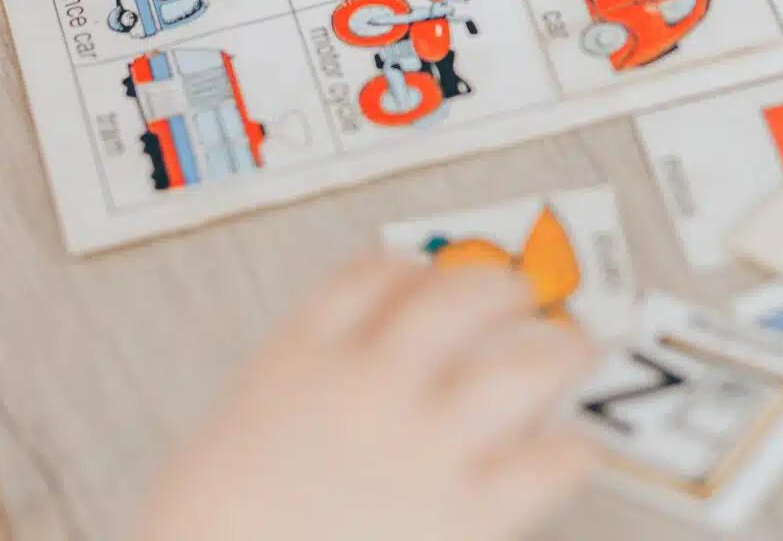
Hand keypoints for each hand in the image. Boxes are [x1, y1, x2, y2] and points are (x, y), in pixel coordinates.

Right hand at [137, 253, 599, 540]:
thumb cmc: (206, 529)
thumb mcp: (228, 442)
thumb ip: (283, 408)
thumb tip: (314, 411)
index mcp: (297, 360)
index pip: (365, 277)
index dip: (407, 269)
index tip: (424, 270)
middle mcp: (368, 383)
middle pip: (455, 301)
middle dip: (497, 291)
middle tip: (521, 294)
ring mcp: (421, 442)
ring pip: (516, 366)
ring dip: (555, 354)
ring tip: (576, 351)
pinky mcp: (463, 509)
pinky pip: (541, 463)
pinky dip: (567, 452)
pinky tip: (576, 450)